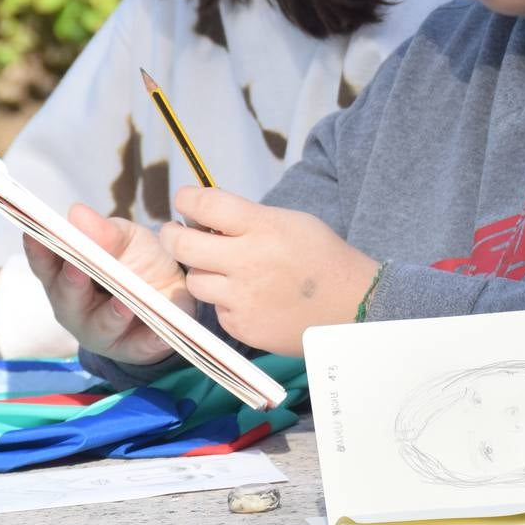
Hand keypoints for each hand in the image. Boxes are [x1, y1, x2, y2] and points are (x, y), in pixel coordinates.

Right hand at [20, 203, 183, 365]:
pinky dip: (150, 340)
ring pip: (101, 326)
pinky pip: (140, 346)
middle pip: (67, 297)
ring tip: (125, 304)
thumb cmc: (137, 261)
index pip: (44, 264)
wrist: (174, 293)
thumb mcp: (125, 239)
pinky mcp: (132, 349)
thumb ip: (104, 231)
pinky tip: (160, 333)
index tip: (34, 233)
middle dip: (72, 283)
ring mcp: (101, 331)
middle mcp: (75, 307)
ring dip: (112, 315)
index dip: (38, 250)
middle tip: (78, 268)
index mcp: (65, 275)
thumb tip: (78, 213)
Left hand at [155, 186, 377, 353]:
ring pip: (195, 280)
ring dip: (203, 272)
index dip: (186, 198)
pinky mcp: (242, 326)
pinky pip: (217, 309)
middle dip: (171, 235)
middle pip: (182, 246)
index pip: (205, 205)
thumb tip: (204, 218)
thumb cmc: (321, 258)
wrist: (353, 306)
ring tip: (223, 269)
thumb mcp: (291, 222)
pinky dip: (226, 301)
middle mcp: (248, 262)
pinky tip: (250, 297)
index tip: (185, 200)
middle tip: (174, 232)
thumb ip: (248, 219)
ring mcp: (243, 298)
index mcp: (263, 227)